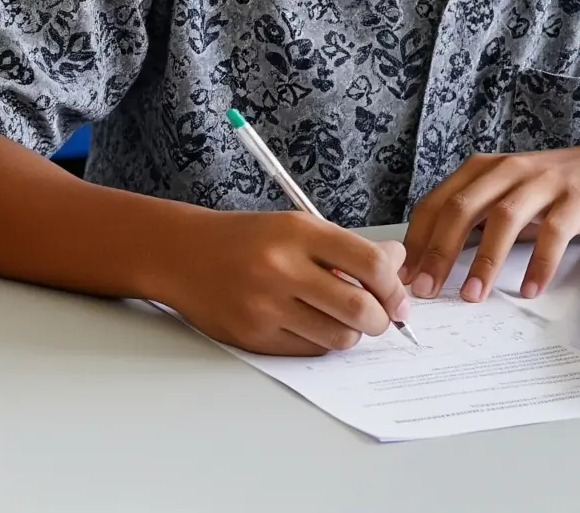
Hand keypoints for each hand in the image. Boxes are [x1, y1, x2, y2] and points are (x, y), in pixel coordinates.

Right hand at [159, 209, 410, 355]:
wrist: (181, 254)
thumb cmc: (243, 240)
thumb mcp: (294, 228)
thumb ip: (346, 247)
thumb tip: (397, 262)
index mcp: (297, 232)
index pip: (370, 264)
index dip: (394, 287)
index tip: (398, 299)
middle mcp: (280, 267)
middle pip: (360, 308)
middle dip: (380, 319)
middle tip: (378, 318)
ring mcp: (265, 304)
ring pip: (339, 336)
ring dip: (350, 333)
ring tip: (338, 320)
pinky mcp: (253, 335)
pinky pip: (309, 350)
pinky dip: (318, 342)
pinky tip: (307, 325)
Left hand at [401, 140, 579, 303]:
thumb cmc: (552, 188)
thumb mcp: (505, 193)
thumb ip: (474, 216)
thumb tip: (433, 257)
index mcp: (481, 169)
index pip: (437, 203)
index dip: (418, 239)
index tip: (406, 273)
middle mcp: (507, 171)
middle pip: (462, 210)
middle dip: (439, 252)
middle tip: (427, 288)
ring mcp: (542, 183)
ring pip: (503, 220)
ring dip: (484, 261)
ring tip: (472, 295)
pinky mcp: (576, 200)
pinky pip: (553, 233)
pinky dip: (539, 264)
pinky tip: (529, 288)